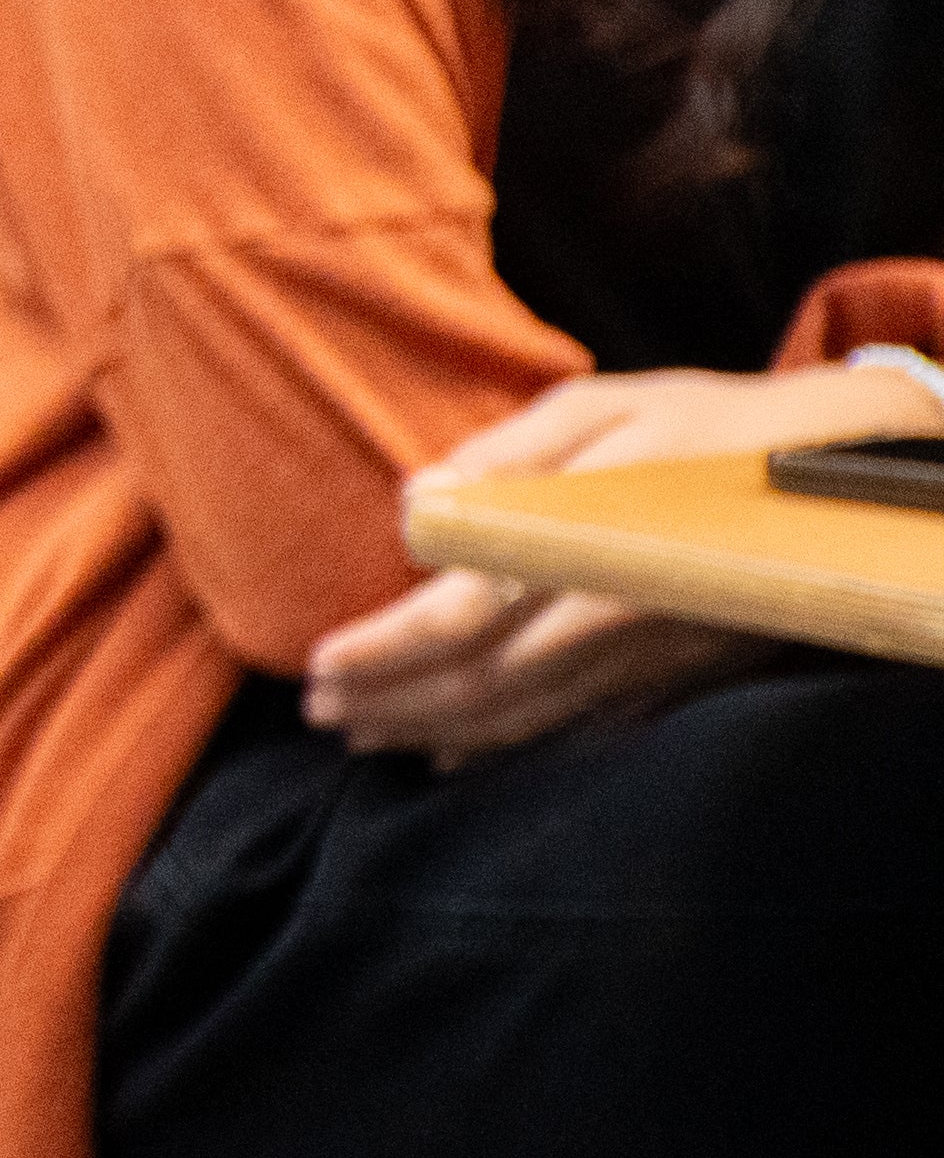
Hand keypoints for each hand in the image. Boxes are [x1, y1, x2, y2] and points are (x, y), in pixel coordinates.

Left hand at [306, 365, 905, 756]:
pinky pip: (576, 724)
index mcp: (592, 549)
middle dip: (393, 703)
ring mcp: (651, 658)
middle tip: (320, 712)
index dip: (384, 649)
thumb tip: (418, 498)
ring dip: (435, 730)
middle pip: (483, 683)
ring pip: (528, 716)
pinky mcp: (675, 674)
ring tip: (363, 735)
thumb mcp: (604, 407)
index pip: (462, 615)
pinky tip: (452, 751)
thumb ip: (508, 455)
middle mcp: (619, 618)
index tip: (318, 664)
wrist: (838, 469)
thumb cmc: (707, 423)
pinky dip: (508, 743)